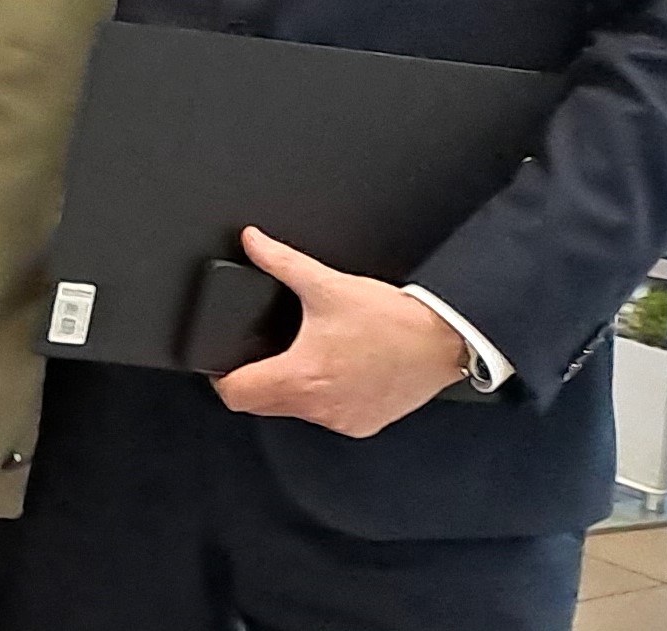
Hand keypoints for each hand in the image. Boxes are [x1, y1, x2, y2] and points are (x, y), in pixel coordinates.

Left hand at [213, 227, 467, 438]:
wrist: (445, 340)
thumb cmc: (394, 320)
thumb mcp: (328, 284)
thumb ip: (281, 261)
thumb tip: (252, 242)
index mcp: (302, 377)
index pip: (237, 395)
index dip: (221, 378)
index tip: (222, 363)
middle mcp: (320, 408)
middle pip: (261, 405)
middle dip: (254, 381)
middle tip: (258, 353)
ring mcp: (343, 420)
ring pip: (295, 411)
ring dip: (290, 388)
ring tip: (304, 355)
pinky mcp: (364, 424)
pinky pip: (328, 417)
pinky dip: (322, 398)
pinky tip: (335, 371)